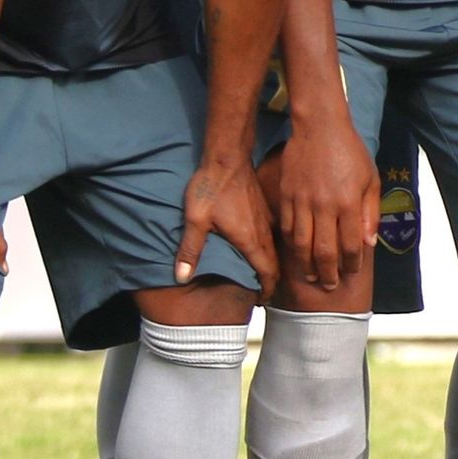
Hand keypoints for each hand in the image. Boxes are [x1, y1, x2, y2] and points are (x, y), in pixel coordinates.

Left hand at [180, 156, 279, 293]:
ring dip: (272, 264)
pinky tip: (260, 248)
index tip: (262, 301)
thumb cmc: (212, 187)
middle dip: (271, 281)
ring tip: (262, 275)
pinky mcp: (264, 209)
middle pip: (275, 263)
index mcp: (250, 239)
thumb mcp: (196, 220)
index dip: (267, 289)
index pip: (267, 271)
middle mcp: (263, 231)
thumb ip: (190, 250)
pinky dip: (271, 248)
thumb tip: (181, 277)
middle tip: (262, 294)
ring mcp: (266, 219)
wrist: (227, 157)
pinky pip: (273, 235)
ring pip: (275, 249)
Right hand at [268, 107, 377, 291]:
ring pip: (302, 244)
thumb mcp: (371, 179)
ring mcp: (302, 201)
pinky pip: (288, 227)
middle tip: (331, 286)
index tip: (352, 272)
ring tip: (312, 277)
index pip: (351, 245)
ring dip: (306, 265)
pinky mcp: (286, 195)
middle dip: (328, 273)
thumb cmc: (350, 152)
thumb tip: (367, 243)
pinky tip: (296, 254)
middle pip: (324, 251)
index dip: (352, 263)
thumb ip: (370, 212)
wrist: (319, 127)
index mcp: (349, 202)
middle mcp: (325, 206)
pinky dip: (292, 245)